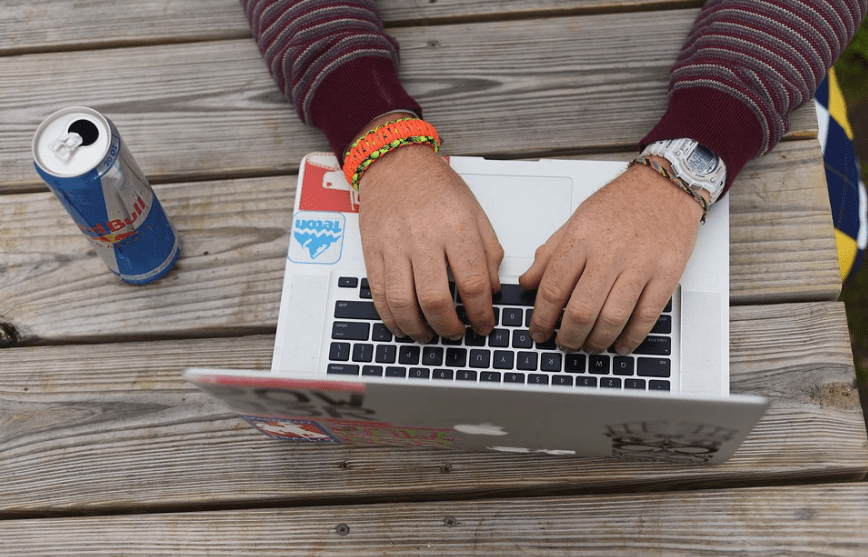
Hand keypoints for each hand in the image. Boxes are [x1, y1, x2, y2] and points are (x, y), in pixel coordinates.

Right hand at [357, 144, 502, 342]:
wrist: (395, 163)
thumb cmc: (436, 186)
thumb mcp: (475, 212)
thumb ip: (488, 252)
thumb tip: (491, 291)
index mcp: (455, 228)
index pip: (472, 283)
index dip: (481, 314)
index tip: (483, 326)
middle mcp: (424, 238)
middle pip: (435, 299)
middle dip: (449, 327)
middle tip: (457, 334)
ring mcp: (394, 246)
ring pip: (403, 302)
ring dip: (418, 328)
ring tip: (430, 336)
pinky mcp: (373, 251)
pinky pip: (379, 293)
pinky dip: (390, 317)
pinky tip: (402, 326)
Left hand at [519, 158, 705, 353]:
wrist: (664, 186)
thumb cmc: (620, 204)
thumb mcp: (575, 221)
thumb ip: (549, 255)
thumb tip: (527, 283)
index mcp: (581, 238)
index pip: (553, 289)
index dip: (542, 318)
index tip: (538, 333)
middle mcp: (609, 252)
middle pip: (581, 310)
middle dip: (568, 337)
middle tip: (563, 345)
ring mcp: (640, 264)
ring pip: (612, 318)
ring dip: (597, 342)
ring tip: (589, 347)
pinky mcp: (667, 273)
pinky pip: (646, 316)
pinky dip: (631, 337)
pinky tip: (621, 345)